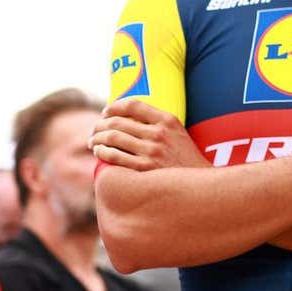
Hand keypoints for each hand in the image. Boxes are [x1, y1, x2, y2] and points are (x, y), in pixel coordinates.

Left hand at [90, 98, 208, 170]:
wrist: (198, 185)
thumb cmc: (185, 159)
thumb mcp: (178, 133)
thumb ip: (156, 123)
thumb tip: (125, 118)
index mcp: (168, 121)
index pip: (133, 105)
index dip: (114, 106)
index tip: (106, 112)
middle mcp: (159, 133)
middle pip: (118, 121)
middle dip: (100, 124)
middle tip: (95, 129)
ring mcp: (151, 151)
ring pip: (112, 137)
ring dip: (97, 138)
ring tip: (93, 141)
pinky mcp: (143, 169)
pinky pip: (113, 156)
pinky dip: (101, 152)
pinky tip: (98, 153)